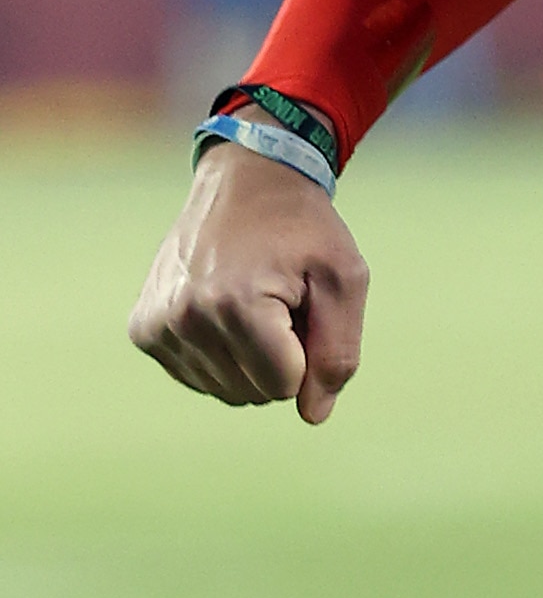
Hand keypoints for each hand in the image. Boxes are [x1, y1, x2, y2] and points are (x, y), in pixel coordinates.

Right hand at [128, 140, 369, 424]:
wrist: (246, 182)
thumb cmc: (304, 230)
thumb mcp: (344, 279)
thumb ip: (338, 353)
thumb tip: (313, 415)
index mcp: (237, 304)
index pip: (285, 386)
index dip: (308, 352)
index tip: (303, 304)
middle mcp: (185, 318)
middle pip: (254, 392)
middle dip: (281, 356)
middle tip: (282, 300)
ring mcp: (157, 325)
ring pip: (225, 390)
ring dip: (251, 357)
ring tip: (256, 301)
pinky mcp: (143, 329)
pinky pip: (196, 378)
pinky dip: (220, 355)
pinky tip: (225, 309)